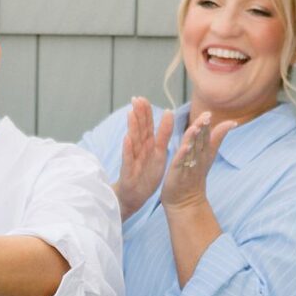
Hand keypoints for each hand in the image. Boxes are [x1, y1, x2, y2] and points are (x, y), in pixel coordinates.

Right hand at [114, 96, 172, 218]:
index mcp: (148, 146)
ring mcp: (133, 160)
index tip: (143, 98)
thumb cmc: (146, 175)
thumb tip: (168, 117)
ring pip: (133, 141)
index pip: (147, 126)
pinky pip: (128, 159)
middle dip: (138, 114)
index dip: (145, 113)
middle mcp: (139, 150)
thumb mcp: (159, 154)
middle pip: (139, 130)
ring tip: (131, 113)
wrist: (134, 196)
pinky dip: (127, 149)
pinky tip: (127, 139)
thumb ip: (163, 136)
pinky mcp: (129, 171)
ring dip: (132, 127)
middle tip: (136, 99)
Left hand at [161, 110, 234, 212]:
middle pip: (201, 142)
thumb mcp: (208, 156)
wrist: (186, 201)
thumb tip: (231, 123)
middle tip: (205, 117)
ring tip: (195, 127)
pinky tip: (184, 147)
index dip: (207, 127)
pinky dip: (183, 155)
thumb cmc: (195, 176)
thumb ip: (217, 138)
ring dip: (194, 139)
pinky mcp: (178, 173)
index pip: (207, 138)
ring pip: (192, 151)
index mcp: (204, 154)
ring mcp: (188, 167)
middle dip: (203, 130)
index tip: (209, 114)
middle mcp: (198, 159)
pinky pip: (181, 163)